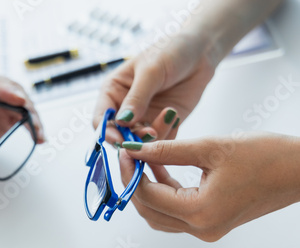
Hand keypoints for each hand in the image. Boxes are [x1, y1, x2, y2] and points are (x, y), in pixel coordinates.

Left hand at [0, 63, 44, 153]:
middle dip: (24, 106)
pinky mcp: (6, 107)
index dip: (4, 90)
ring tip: (38, 134)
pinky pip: (23, 113)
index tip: (18, 100)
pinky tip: (38, 135)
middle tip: (33, 122)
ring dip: (31, 117)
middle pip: (9, 88)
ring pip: (21, 100)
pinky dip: (32, 124)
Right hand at [94, 32, 215, 143]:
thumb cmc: (170, 51)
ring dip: (153, 137)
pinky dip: (167, 135)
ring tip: (169, 118)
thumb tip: (121, 121)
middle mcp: (124, 108)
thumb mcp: (151, 71)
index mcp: (112, 91)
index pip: (100, 119)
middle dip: (132, 139)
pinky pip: (159, 140)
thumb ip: (136, 98)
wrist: (200, 52)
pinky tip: (175, 117)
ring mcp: (143, 117)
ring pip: (139, 141)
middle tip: (150, 134)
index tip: (119, 139)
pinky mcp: (161, 123)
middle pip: (118, 135)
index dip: (106, 132)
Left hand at [120, 133, 299, 241]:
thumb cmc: (267, 157)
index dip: (131, 173)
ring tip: (144, 160)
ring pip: (160, 214)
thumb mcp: (211, 147)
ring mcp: (207, 229)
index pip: (148, 197)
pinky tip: (161, 169)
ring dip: (148, 189)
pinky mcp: (212, 222)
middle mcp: (202, 228)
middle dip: (134, 183)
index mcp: (201, 213)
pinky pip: (177, 212)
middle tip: (129, 157)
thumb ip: (167, 150)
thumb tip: (135, 150)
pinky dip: (164, 193)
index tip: (124, 152)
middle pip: (150, 211)